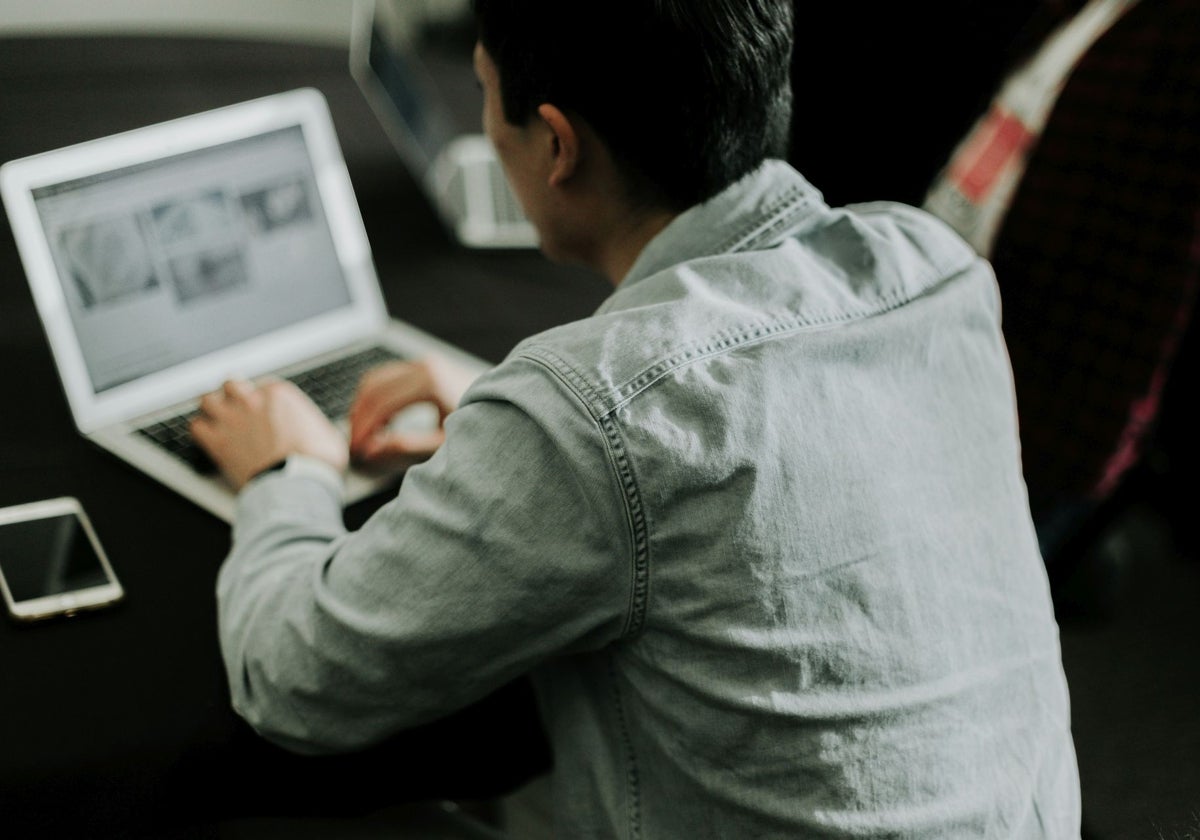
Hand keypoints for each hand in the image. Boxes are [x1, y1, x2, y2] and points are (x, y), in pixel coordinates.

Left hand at [191, 379, 348, 490]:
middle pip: (231, 384)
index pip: (263, 385)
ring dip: (211, 408)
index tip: (265, 409)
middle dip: (233, 394)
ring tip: (216, 417)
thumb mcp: (328, 435)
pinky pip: (196, 426)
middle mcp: (252, 401)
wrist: (296, 484)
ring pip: (207, 399)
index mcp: (279, 394)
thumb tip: (323, 432)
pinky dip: (201, 430)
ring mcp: (231, 420)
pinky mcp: (217, 442)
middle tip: (237, 406)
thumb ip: (317, 426)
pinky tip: (208, 438)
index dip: (263, 397)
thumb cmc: (316, 462)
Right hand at [348, 356, 475, 463]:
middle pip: (372, 388)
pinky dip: (376, 397)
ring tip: (364, 436)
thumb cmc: (484, 425)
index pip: (381, 404)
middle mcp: (425, 365)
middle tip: (354, 446)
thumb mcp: (446, 442)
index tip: (357, 451)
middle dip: (358, 418)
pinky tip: (380, 424)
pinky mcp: (426, 366)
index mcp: (430, 381)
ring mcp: (425, 362)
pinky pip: (388, 377)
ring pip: (376, 379)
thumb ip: (407, 446)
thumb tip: (372, 450)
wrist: (510, 405)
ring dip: (363, 406)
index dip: (364, 429)